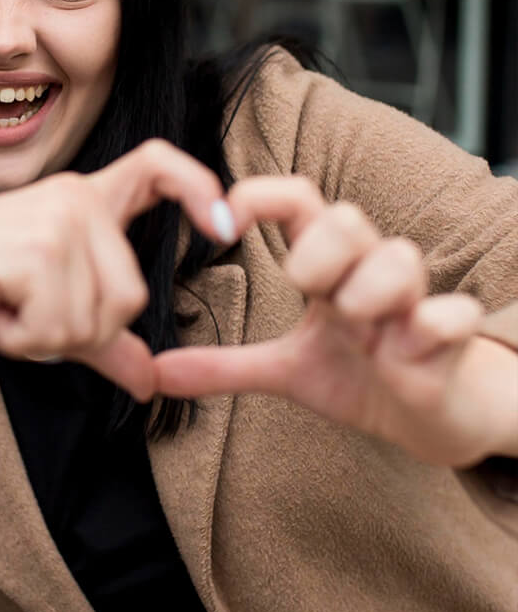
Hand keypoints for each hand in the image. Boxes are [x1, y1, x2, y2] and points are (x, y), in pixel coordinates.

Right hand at [0, 140, 236, 400]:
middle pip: (131, 297)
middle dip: (74, 332)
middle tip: (17, 309)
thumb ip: (101, 338)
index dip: (200, 188)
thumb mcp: (41, 310)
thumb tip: (150, 383)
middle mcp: (78, 198)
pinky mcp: (37, 248)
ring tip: (0, 305)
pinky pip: (58, 329)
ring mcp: (59, 219)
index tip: (226, 226)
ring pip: (96, 320)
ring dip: (42, 337)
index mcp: (83, 198)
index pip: (157, 167)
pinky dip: (20, 339)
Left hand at [151, 176, 517, 465]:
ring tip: (360, 330)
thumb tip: (158, 373)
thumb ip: (224, 365)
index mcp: (328, 266)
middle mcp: (371, 270)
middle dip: (317, 254)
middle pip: (345, 219)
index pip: (296, 200)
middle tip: (308, 293)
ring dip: (369, 292)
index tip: (221, 221)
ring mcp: (416, 301)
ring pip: (399, 257)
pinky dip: (428, 328)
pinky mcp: (453, 338)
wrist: (435, 415)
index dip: (259, 196)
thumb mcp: (285, 371)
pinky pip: (450, 314)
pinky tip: (405, 355)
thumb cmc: (363, 373)